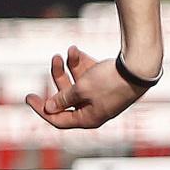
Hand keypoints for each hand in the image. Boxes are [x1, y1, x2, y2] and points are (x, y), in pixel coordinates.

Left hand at [25, 44, 146, 129]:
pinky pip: (88, 74)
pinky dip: (81, 62)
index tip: (29, 96)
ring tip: (67, 51)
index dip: (42, 109)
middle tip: (54, 58)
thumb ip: (63, 99)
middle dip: (59, 76)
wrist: (140, 67)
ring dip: (70, 65)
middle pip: (66, 97)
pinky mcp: (107, 83)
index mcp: (87, 119)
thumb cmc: (110, 81)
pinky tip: (76, 50)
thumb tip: (48, 108)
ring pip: (77, 82)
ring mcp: (100, 96)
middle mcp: (93, 109)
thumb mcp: (81, 90)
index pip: (58, 119)